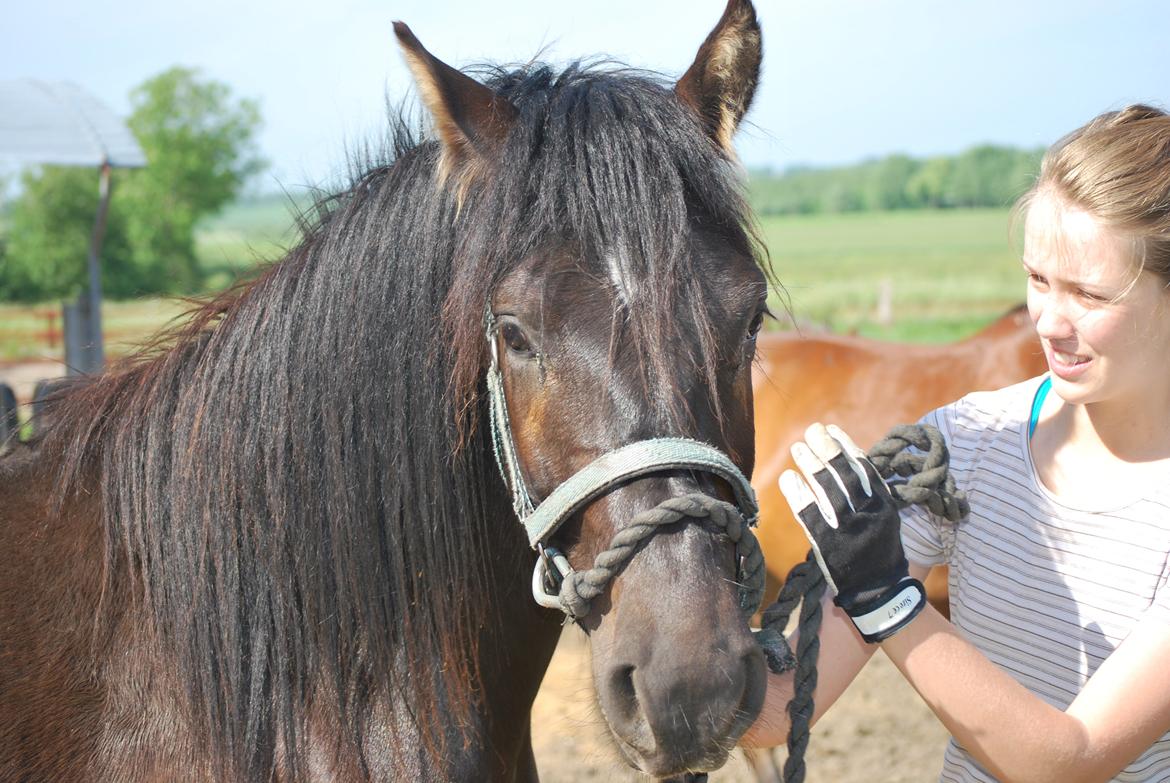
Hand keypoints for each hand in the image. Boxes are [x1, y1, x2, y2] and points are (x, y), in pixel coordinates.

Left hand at [779, 423, 924, 642]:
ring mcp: (847, 528)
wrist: (879, 590)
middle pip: (843, 474)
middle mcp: (867, 513)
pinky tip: (788, 478)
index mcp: (884, 504)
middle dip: (826, 448)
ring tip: (798, 447)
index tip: (832, 429)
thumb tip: (848, 460)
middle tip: (811, 431)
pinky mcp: (828, 544)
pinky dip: (798, 494)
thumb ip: (869, 492)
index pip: (864, 467)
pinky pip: (809, 514)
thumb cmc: (880, 549)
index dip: (846, 445)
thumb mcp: (885, 517)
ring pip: (827, 489)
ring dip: (810, 465)